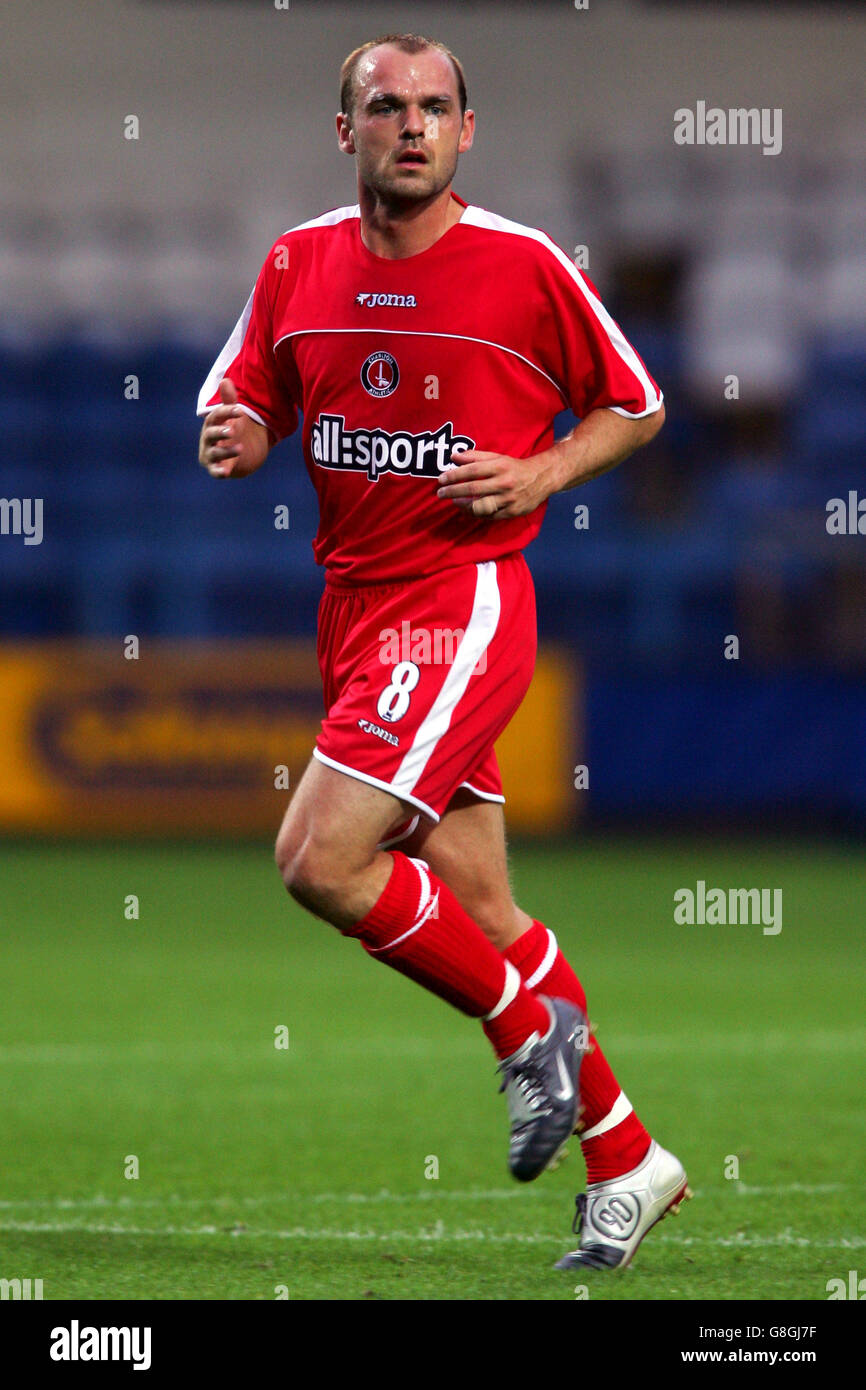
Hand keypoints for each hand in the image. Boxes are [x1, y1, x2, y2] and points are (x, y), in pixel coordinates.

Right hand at [198, 378, 269, 477]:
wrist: (240, 455)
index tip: (241, 410)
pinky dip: (219, 472)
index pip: (216, 416)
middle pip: (211, 434)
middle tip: (234, 430)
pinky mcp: (216, 468)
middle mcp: (208, 439)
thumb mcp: (233, 416)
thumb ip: (229, 401)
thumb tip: (226, 380)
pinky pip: (215, 471)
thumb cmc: (234, 431)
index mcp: (212, 424)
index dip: (227, 412)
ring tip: (241, 449)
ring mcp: (211, 454)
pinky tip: (225, 473)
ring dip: (226, 451)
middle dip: (221, 432)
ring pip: (215, 453)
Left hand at [435, 449, 551, 519]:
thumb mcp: (498, 457)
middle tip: (440, 493)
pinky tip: (468, 510)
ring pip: (481, 505)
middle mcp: (504, 483)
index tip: (441, 479)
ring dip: (464, 505)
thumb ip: (475, 457)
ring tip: (455, 502)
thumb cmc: (515, 467)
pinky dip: (476, 514)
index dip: (455, 475)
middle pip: (474, 489)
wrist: (542, 478)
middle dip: (454, 491)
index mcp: (500, 466)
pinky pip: (490, 516)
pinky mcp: (512, 512)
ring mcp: (509, 499)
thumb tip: (453, 457)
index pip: (472, 471)